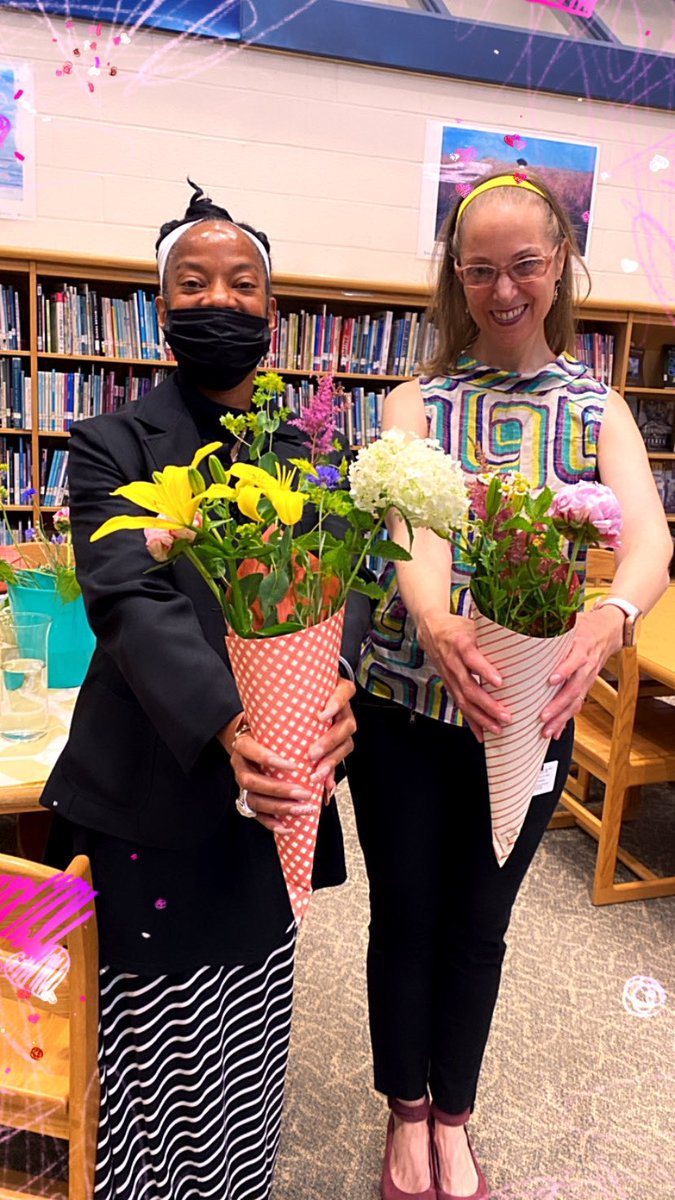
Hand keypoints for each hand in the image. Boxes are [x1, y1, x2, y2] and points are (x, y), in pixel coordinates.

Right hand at [218, 677, 355, 832]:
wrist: (250, 738)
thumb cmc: (269, 736)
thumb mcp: (279, 732)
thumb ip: (301, 745)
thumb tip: (328, 772)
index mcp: (244, 745)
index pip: (250, 750)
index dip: (268, 759)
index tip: (293, 765)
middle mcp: (239, 765)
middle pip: (251, 781)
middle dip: (279, 790)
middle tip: (304, 793)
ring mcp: (241, 783)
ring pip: (253, 800)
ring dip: (279, 807)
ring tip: (301, 810)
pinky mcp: (245, 797)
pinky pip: (255, 814)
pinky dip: (271, 823)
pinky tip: (287, 828)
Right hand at [417, 611, 511, 742]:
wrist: (431, 630)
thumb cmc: (458, 627)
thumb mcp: (475, 624)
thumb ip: (495, 632)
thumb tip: (527, 634)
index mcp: (460, 643)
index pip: (471, 657)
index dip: (484, 670)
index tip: (500, 682)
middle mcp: (453, 662)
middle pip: (468, 687)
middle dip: (488, 704)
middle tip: (506, 715)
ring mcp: (450, 677)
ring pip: (463, 701)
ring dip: (481, 717)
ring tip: (498, 728)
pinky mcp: (450, 687)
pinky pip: (460, 706)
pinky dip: (471, 722)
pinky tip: (481, 734)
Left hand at [540, 606, 623, 739]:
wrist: (609, 631)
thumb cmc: (583, 626)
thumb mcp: (569, 622)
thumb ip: (550, 625)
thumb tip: (523, 623)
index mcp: (582, 647)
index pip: (575, 660)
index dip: (564, 670)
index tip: (551, 680)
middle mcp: (587, 665)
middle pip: (574, 687)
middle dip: (558, 704)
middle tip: (542, 716)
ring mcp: (588, 677)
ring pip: (576, 701)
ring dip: (561, 717)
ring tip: (546, 731)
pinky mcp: (586, 685)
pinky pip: (577, 704)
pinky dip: (566, 720)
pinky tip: (555, 732)